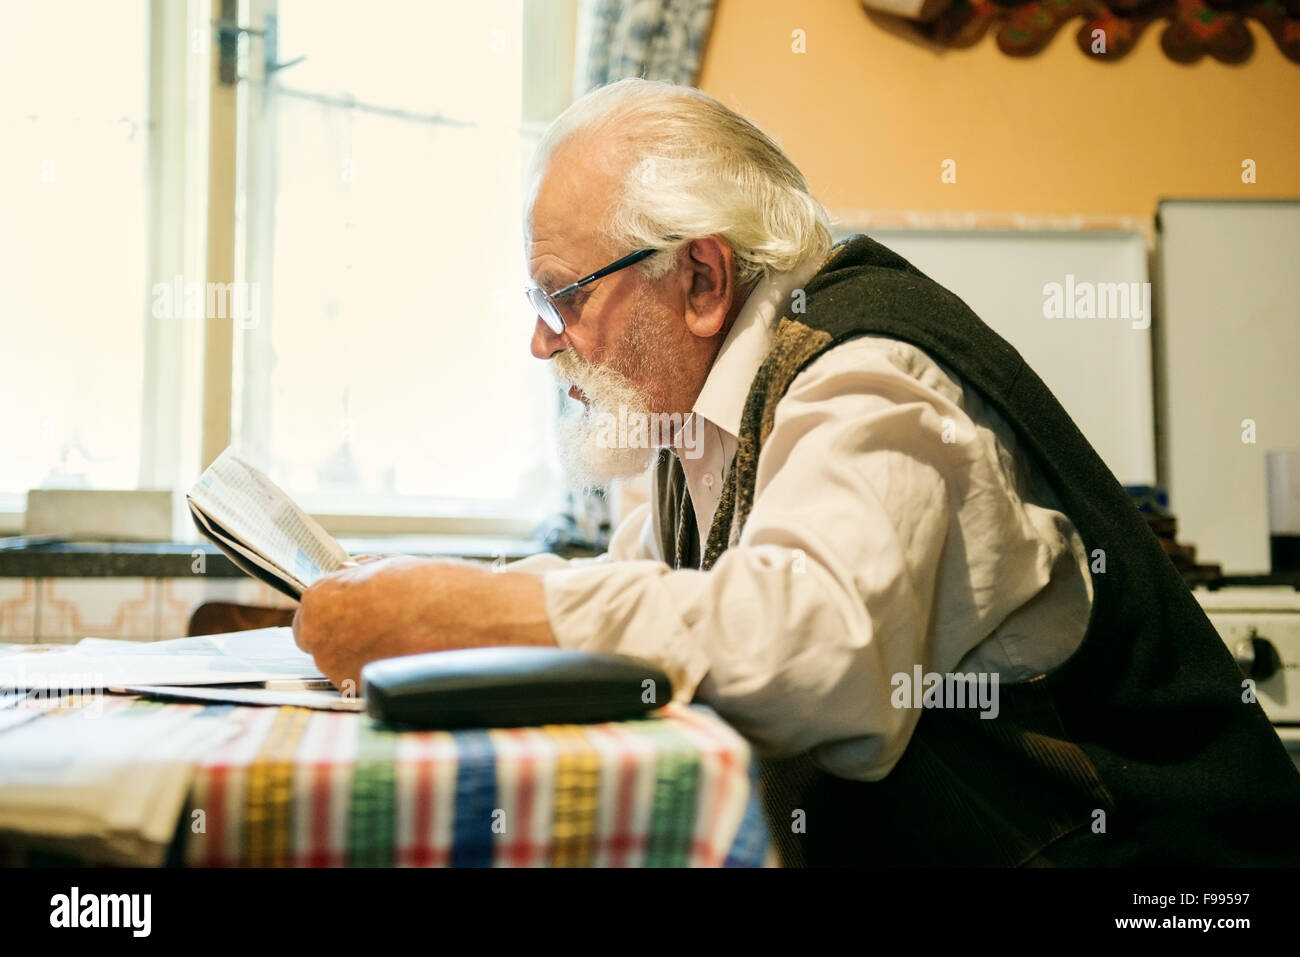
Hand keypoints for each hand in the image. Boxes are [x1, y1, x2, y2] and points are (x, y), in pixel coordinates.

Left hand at [292, 555, 554, 691]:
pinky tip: (406, 656)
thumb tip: (348, 578)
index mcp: (321, 601)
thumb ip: (358, 577)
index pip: (309, 610)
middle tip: (380, 622)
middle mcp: (322, 641)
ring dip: (361, 652)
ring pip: (341, 662)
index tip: (355, 606)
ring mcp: (343, 673)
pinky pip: (363, 680)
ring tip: (401, 638)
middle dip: (343, 631)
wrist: (474, 623)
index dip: (334, 607)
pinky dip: (379, 671)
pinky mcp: (367, 696)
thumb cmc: (436, 589)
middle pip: (320, 639)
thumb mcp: (389, 566)